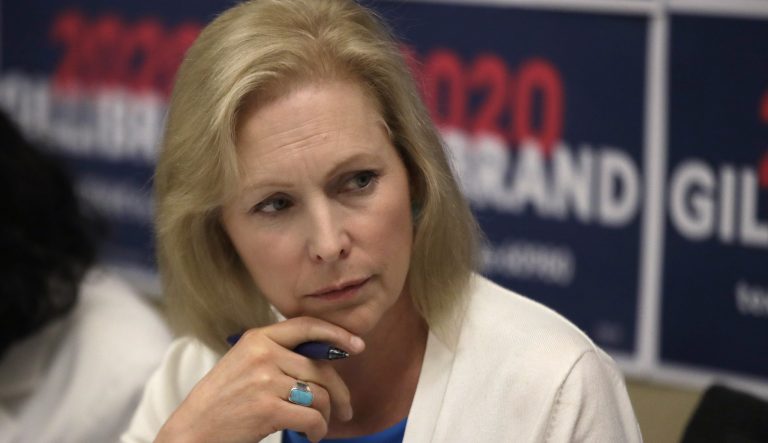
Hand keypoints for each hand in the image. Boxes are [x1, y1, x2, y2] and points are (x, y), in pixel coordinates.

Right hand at [154, 317, 365, 442]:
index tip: (357, 346)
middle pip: (321, 369)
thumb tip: (327, 358)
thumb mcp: (244, 364)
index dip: (336, 334)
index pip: (306, 326)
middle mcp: (263, 354)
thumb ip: (278, 355)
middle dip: (339, 393)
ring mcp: (265, 381)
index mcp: (257, 338)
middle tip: (345, 410)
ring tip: (318, 427)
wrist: (192, 431)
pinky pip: (312, 418)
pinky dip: (317, 431)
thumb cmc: (221, 401)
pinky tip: (311, 437)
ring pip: (320, 395)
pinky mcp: (268, 409)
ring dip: (326, 416)